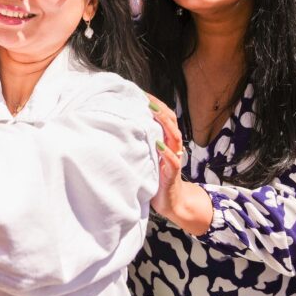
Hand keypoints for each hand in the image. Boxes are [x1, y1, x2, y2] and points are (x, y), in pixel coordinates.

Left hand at [148, 97, 183, 218]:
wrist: (171, 202)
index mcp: (166, 141)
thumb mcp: (147, 156)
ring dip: (164, 124)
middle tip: (147, 98)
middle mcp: (172, 147)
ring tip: (154, 112)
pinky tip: (159, 145)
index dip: (156, 104)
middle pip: (171, 122)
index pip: (165, 117)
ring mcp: (174, 159)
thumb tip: (121, 126)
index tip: (142, 93)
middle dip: (160, 108)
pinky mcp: (172, 174)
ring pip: (174, 137)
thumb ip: (141, 142)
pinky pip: (173, 161)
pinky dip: (167, 153)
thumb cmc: (155, 177)